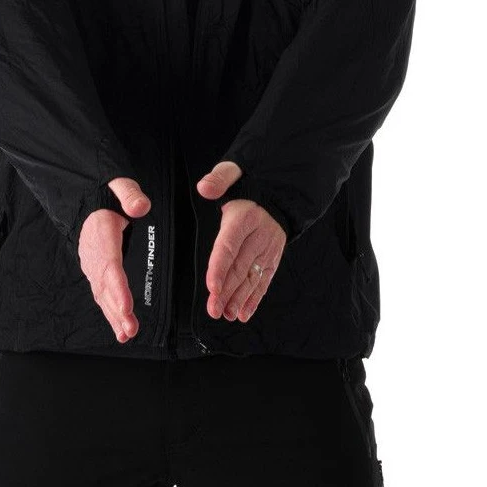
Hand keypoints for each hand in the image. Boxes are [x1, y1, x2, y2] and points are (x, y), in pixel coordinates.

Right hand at [77, 177, 150, 344]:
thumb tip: (140, 207)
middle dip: (117, 309)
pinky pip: (101, 294)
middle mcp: (93, 253)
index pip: (109, 265)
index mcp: (101, 234)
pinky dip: (110, 312)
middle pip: (104, 286)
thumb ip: (129, 194)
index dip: (117, 288)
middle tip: (130, 329)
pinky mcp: (95, 271)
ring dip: (114, 316)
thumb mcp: (118, 185)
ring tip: (127, 334)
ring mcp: (92, 264)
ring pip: (102, 294)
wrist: (85, 199)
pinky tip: (120, 330)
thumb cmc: (106, 194)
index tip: (127, 307)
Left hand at [196, 161, 286, 322]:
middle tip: (213, 309)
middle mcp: (259, 236)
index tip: (212, 286)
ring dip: (238, 299)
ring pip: (251, 278)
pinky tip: (243, 312)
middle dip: (226, 291)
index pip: (229, 245)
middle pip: (239, 267)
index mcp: (246, 217)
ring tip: (225, 314)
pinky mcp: (273, 258)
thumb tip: (205, 188)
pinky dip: (254, 298)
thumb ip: (219, 178)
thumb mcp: (234, 172)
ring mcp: (268, 249)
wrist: (280, 191)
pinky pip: (264, 281)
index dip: (220, 267)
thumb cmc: (250, 184)